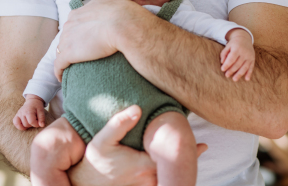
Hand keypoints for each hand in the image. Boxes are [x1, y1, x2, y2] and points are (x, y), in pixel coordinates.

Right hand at [13, 95, 45, 129]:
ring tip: (30, 121)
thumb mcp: (41, 111)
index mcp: (29, 111)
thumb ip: (42, 118)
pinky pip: (15, 123)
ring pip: (21, 125)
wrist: (32, 101)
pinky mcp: (16, 116)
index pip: (31, 122)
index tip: (39, 122)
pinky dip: (19, 126)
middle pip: (26, 124)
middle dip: (32, 124)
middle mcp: (22, 113)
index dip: (36, 124)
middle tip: (35, 120)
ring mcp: (18, 114)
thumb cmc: (37, 106)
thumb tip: (41, 125)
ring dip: (27, 126)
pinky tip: (24, 125)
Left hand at [55, 0, 130, 80]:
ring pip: (61, 51)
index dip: (77, 33)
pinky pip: (58, 65)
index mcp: (78, 12)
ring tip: (72, 68)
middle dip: (70, 45)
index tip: (83, 40)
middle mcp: (70, 24)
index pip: (72, 24)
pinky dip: (59, 72)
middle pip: (65, 37)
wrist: (125, 25)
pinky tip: (62, 77)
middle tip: (80, 55)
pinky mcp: (69, 54)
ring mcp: (68, 39)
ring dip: (65, 58)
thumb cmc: (122, 11)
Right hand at [68, 105, 207, 185]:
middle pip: (174, 170)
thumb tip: (137, 108)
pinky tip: (174, 169)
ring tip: (194, 154)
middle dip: (188, 160)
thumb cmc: (94, 162)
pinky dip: (170, 176)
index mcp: (143, 166)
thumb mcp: (101, 140)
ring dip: (180, 169)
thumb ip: (118, 124)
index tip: (202, 145)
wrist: (84, 184)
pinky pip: (161, 183)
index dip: (188, 153)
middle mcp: (148, 180)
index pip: (172, 159)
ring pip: (168, 178)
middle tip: (201, 147)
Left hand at [220, 29, 254, 81]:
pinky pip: (251, 67)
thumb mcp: (228, 46)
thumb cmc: (234, 44)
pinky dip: (249, 73)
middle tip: (226, 75)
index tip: (222, 69)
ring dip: (239, 74)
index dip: (227, 64)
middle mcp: (244, 53)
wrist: (244, 38)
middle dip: (232, 70)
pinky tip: (246, 79)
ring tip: (234, 79)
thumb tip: (222, 62)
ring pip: (244, 67)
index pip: (232, 58)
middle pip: (238, 63)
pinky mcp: (253, 59)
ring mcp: (249, 56)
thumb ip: (224, 54)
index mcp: (237, 48)